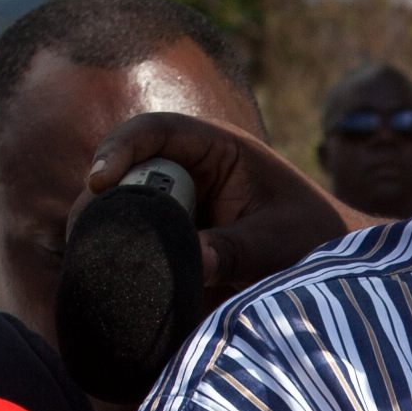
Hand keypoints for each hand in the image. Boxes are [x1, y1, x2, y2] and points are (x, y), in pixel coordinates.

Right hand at [83, 111, 357, 307]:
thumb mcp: (277, 243)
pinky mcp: (170, 235)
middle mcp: (190, 169)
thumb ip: (234, 250)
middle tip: (81, 234)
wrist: (329, 269)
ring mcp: (177, 201)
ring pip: (122, 206)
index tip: (99, 180)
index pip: (156, 131)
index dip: (121, 148)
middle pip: (126, 169)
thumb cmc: (313, 239)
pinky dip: (120, 255)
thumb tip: (190, 263)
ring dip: (106, 230)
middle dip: (101, 197)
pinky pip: (134, 238)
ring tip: (92, 262)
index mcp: (219, 149)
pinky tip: (109, 279)